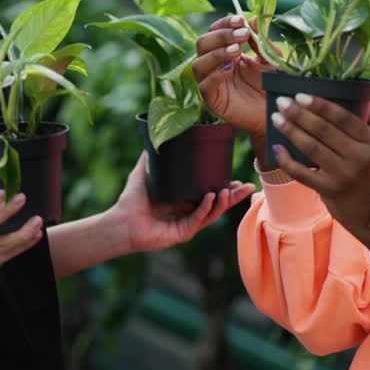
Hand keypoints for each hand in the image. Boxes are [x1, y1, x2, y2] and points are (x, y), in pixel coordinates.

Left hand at [113, 153, 254, 253]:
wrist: (121, 222)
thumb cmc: (131, 200)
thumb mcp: (144, 173)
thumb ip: (150, 157)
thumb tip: (155, 136)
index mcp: (185, 200)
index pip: (211, 193)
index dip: (226, 187)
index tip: (238, 178)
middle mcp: (189, 212)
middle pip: (218, 204)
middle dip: (234, 196)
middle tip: (248, 186)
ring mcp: (188, 224)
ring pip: (212, 213)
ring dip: (223, 202)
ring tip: (229, 189)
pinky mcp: (182, 233)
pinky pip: (198, 220)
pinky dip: (206, 208)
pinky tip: (212, 197)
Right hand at [192, 15, 269, 137]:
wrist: (278, 112)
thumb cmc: (273, 85)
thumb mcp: (270, 58)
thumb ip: (260, 40)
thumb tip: (251, 19)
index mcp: (226, 52)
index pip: (215, 31)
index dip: (225, 24)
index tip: (240, 21)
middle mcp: (215, 65)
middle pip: (202, 43)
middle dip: (221, 35)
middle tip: (242, 35)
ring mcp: (212, 83)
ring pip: (198, 63)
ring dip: (217, 53)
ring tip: (237, 51)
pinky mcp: (213, 100)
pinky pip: (204, 85)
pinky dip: (215, 74)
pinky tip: (230, 69)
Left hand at [270, 94, 369, 256]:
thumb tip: (358, 95)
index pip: (342, 117)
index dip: (319, 104)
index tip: (300, 95)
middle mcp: (359, 158)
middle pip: (323, 130)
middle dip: (299, 113)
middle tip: (281, 102)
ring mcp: (343, 175)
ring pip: (311, 147)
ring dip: (290, 130)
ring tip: (276, 118)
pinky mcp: (329, 190)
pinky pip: (302, 172)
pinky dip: (286, 160)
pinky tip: (276, 147)